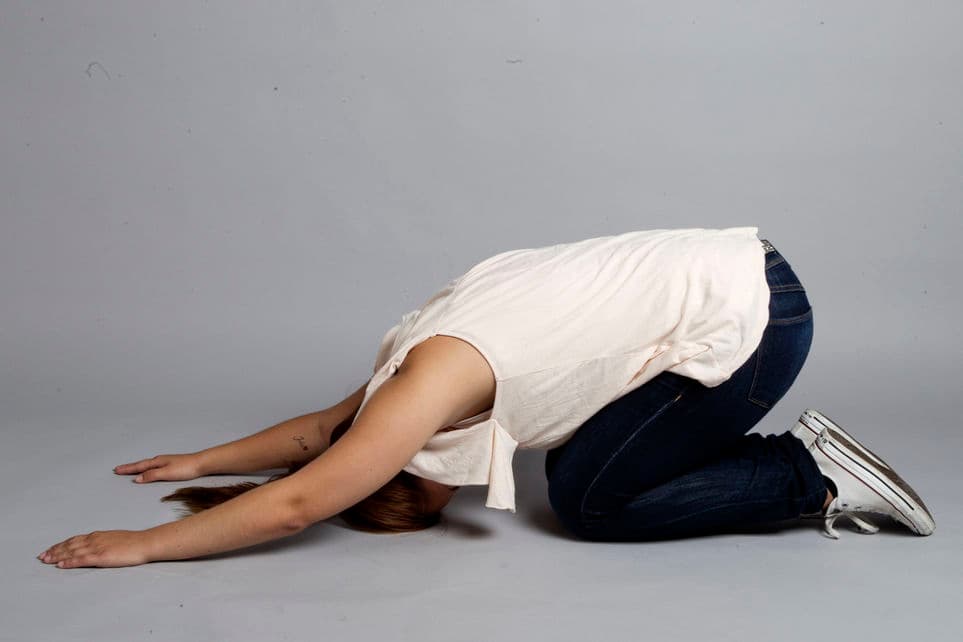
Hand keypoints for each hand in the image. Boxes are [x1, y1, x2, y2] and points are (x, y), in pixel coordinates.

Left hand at [38, 530, 152, 568]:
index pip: (75, 540)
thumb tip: (95, 547)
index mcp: (98, 535)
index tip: (50, 550)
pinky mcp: (101, 556)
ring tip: (46, 560)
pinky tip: (61, 565)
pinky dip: (69, 562)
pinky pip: (81, 559)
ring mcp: (97, 547)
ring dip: (58, 556)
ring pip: (72, 551)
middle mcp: (95, 539)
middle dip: (55, 551)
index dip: (61, 545)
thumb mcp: (115, 539)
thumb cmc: (134, 543)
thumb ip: (103, 543)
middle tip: (42, 556)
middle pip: (70, 545)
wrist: (145, 543)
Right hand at [113, 453, 202, 482]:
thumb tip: (137, 479)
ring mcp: (166, 461)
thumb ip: (151, 475)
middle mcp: (160, 460)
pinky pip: (154, 466)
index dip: (128, 469)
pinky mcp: (171, 465)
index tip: (117, 470)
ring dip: (137, 467)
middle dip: (129, 468)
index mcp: (157, 462)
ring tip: (129, 469)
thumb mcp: (166, 473)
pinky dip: (146, 468)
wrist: (201, 463)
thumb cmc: (186, 468)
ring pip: (147, 465)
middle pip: (141, 464)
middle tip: (118, 469)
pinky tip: (149, 469)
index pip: (139, 466)